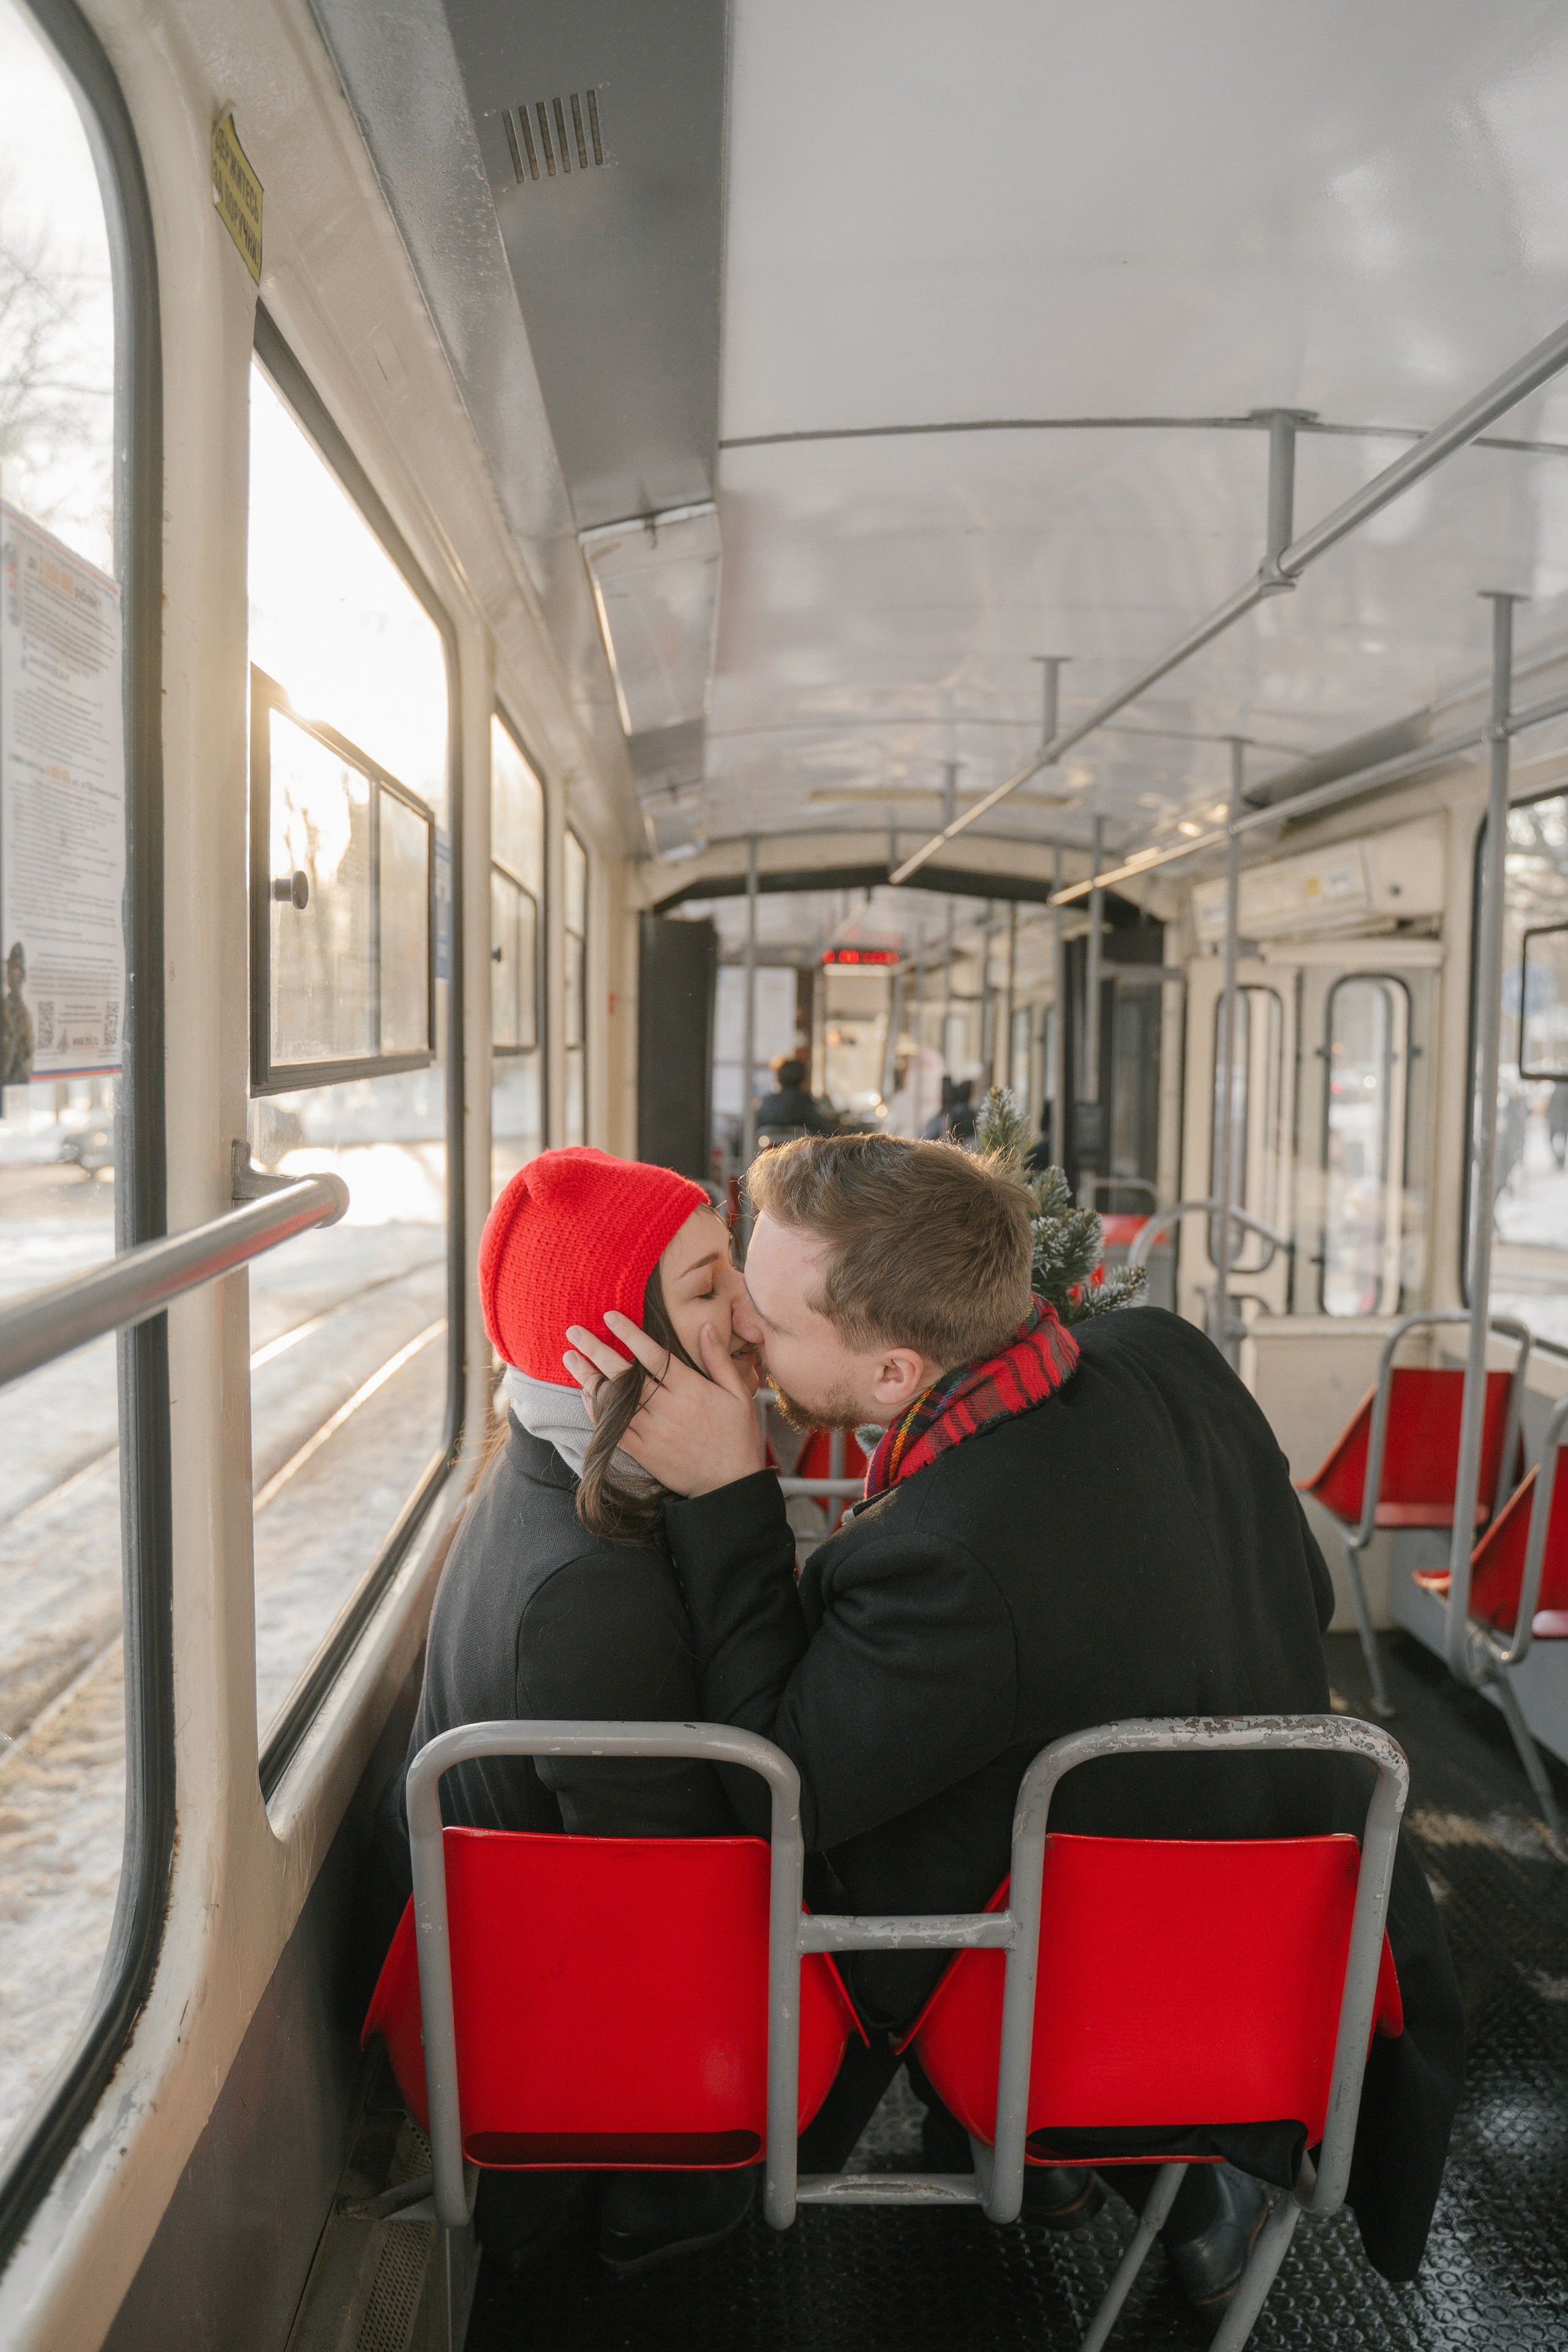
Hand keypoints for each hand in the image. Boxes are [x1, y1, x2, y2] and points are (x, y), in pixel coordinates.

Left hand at [562, 1312, 765, 1496]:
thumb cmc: (738, 1436)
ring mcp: (653, 1432)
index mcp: (691, 1389)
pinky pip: (614, 1429)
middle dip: (597, 1351)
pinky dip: (597, 1412)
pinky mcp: (645, 1453)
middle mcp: (668, 1408)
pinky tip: (585, 1396)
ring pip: (615, 1401)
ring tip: (571, 1359)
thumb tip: (707, 1326)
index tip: (609, 1317)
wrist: (730, 1485)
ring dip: (590, 1379)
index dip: (630, 1334)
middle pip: (625, 1375)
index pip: (653, 1355)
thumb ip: (719, 1359)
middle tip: (574, 1332)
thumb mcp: (739, 1394)